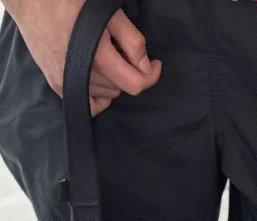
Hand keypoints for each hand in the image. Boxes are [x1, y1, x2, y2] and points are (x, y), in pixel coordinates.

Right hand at [4, 0, 159, 114]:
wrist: (29, 1)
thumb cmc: (67, 1)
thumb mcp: (107, 13)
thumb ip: (131, 40)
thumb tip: (147, 65)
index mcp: (96, 57)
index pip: (135, 84)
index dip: (151, 75)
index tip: (156, 64)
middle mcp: (81, 74)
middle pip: (122, 88)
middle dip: (129, 70)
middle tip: (121, 49)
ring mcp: (67, 82)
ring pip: (109, 94)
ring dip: (114, 79)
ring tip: (104, 55)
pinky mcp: (58, 85)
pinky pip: (91, 103)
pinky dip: (100, 95)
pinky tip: (99, 76)